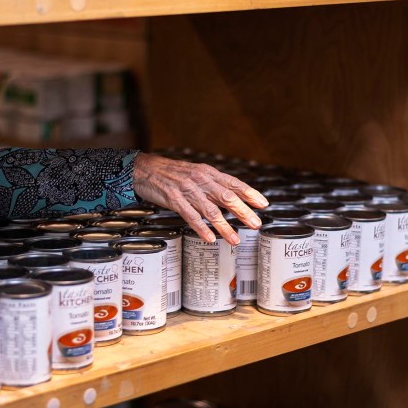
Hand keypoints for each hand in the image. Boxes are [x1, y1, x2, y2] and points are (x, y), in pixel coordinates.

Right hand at [132, 152, 268, 244]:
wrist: (145, 169)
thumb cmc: (172, 173)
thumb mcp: (196, 173)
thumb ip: (213, 184)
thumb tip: (233, 198)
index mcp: (208, 173)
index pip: (234, 183)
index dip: (250, 194)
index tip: (263, 204)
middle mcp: (200, 180)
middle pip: (227, 198)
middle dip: (243, 212)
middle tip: (255, 224)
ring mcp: (187, 190)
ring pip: (211, 211)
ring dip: (225, 227)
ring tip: (235, 239)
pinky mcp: (174, 200)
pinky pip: (191, 217)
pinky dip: (202, 228)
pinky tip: (210, 238)